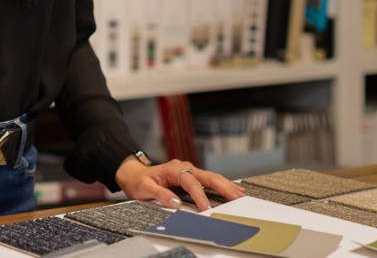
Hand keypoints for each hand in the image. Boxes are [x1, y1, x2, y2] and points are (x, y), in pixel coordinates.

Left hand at [115, 157, 243, 211]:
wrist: (135, 174)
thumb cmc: (140, 181)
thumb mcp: (144, 188)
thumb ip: (160, 195)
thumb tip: (175, 202)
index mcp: (174, 170)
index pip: (191, 183)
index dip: (199, 196)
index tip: (206, 208)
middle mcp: (184, 168)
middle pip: (208, 176)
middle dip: (223, 187)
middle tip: (237, 197)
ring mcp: (189, 171)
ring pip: (211, 177)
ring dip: (226, 185)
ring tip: (240, 194)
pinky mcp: (192, 176)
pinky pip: (209, 180)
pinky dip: (222, 184)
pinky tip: (232, 190)